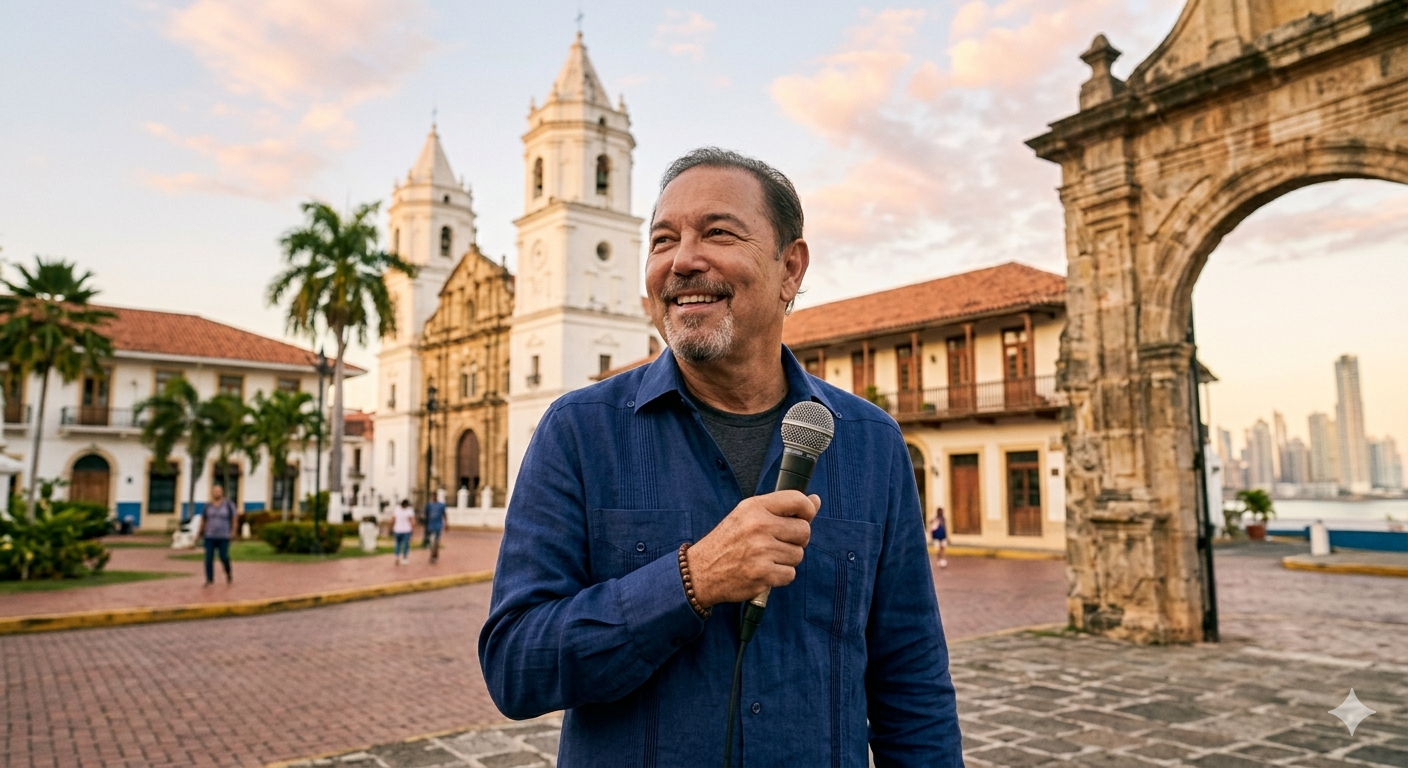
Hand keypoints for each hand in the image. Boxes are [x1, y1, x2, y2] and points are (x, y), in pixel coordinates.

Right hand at [687, 491, 820, 607]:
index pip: (797, 499)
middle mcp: (758, 526)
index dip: (808, 509)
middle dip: (796, 539)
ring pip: (798, 555)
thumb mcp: (747, 515)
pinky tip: (764, 571)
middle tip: (778, 543)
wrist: (701, 571)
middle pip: (804, 531)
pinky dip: (780, 576)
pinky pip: (790, 574)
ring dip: (786, 559)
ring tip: (766, 558)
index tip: (803, 517)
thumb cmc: (728, 541)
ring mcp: (761, 551)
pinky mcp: (762, 574)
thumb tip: (816, 501)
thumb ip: (782, 508)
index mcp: (754, 507)